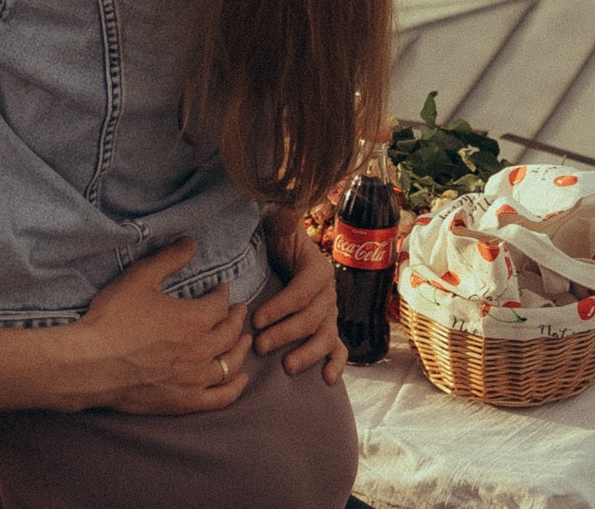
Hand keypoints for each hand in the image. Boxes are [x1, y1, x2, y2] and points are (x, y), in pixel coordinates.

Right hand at [68, 238, 251, 415]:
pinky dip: (235, 387)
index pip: (221, 304)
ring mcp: (195, 379)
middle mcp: (202, 350)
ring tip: (244, 340)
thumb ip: (169, 258)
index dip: (224, 294)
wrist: (91, 364)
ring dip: (240, 349)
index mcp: (196, 319)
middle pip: (230, 333)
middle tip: (239, 310)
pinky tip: (240, 379)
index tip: (222, 288)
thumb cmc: (113, 319)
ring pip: (230, 363)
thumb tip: (191, 242)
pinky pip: (221, 397)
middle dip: (237, 318)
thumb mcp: (140, 278)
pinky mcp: (184, 402)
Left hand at [255, 208, 344, 384]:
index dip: (280, 307)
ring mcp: (330, 312)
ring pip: (325, 337)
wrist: (280, 251)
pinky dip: (336, 363)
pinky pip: (338, 348)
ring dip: (308, 354)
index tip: (256, 320)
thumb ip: (281, 220)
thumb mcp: (275, 225)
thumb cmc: (274, 240)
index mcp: (317, 268)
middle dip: (286, 334)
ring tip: (287, 367)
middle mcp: (328, 292)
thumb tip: (283, 214)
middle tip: (260, 346)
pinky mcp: (328, 328)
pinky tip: (328, 379)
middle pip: (312, 318)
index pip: (301, 292)